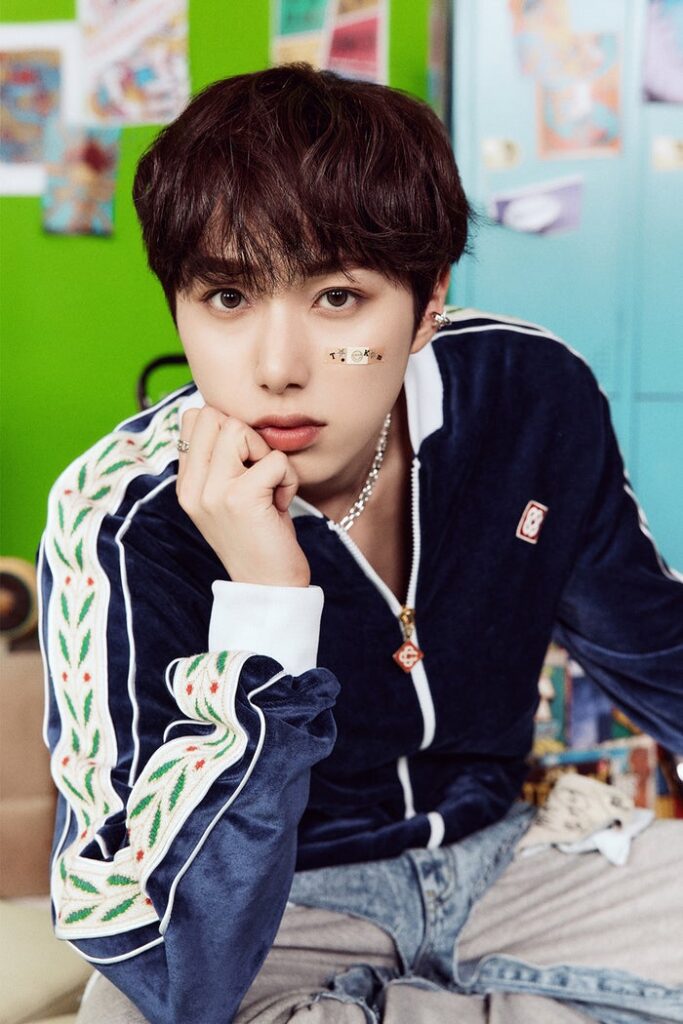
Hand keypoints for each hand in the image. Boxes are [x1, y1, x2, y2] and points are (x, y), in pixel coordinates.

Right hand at [176, 407, 310, 586]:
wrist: (268, 586)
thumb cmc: (258, 536)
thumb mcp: (228, 496)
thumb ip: (220, 460)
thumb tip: (228, 415)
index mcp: (186, 484)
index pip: (194, 418)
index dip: (228, 429)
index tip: (243, 465)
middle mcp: (192, 487)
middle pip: (215, 416)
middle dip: (247, 437)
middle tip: (258, 474)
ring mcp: (212, 492)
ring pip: (240, 429)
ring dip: (267, 455)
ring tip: (269, 488)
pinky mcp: (241, 498)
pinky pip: (274, 459)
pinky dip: (288, 478)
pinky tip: (279, 505)